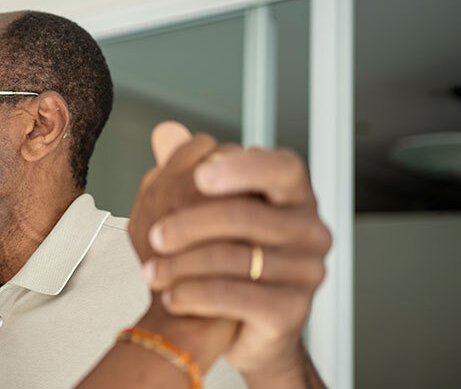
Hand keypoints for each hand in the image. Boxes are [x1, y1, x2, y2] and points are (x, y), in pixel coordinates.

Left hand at [141, 122, 331, 386]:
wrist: (243, 328)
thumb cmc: (226, 261)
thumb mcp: (204, 210)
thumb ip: (187, 169)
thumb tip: (165, 132)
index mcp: (293, 196)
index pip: (282, 168)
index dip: (243, 168)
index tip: (199, 175)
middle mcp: (310, 231)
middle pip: (249, 215)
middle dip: (192, 223)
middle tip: (153, 235)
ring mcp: (307, 273)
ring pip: (237, 259)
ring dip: (182, 265)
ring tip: (150, 273)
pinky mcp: (292, 312)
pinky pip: (238, 297)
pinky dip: (196, 295)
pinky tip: (171, 296)